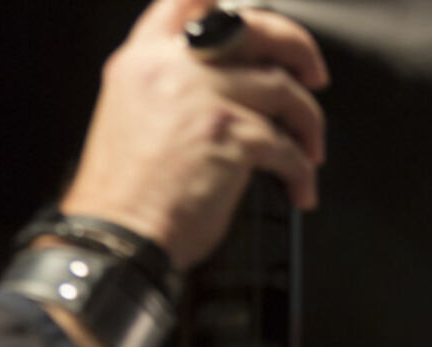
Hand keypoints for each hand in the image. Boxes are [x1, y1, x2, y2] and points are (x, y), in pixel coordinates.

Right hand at [61, 0, 329, 269]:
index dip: (235, 8)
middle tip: (314, 76)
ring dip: (308, 123)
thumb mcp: (130, 117)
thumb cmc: (124, 197)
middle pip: (254, 29)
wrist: (117, 238)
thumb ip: (170, 89)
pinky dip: (301, 171)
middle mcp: (173, 67)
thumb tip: (223, 88)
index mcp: (143, 60)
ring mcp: (202, 96)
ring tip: (310, 151)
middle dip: (297, 48)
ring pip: (282, 88)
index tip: (266, 32)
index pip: (191, 2)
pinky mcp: (228, 134)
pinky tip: (299, 189)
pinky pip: (286, 145)